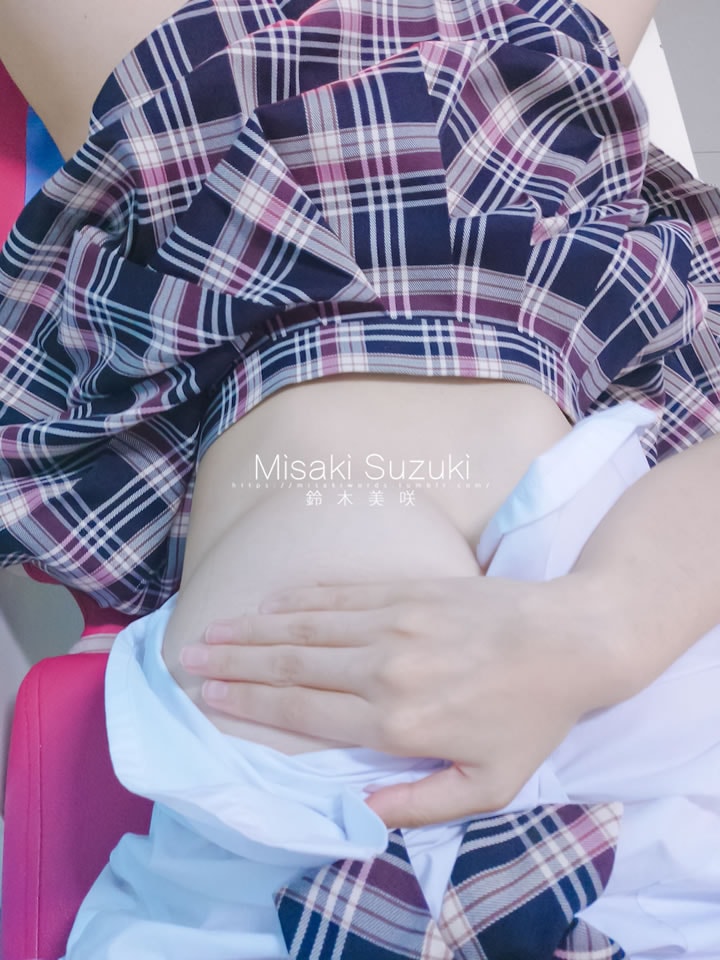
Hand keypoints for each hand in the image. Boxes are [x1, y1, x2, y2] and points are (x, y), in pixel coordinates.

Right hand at [180, 572, 622, 827]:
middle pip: (291, 665)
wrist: (569, 639)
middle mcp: (382, 668)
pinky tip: (271, 602)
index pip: (303, 712)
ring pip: (306, 626)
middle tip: (188, 660)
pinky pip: (340, 594)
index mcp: (395, 722)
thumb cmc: (530, 717)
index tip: (208, 696)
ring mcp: (392, 622)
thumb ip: (421, 804)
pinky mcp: (407, 590)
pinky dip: (299, 599)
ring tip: (214, 631)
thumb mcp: (489, 786)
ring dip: (254, 630)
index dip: (249, 704)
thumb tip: (361, 810)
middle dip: (234, 664)